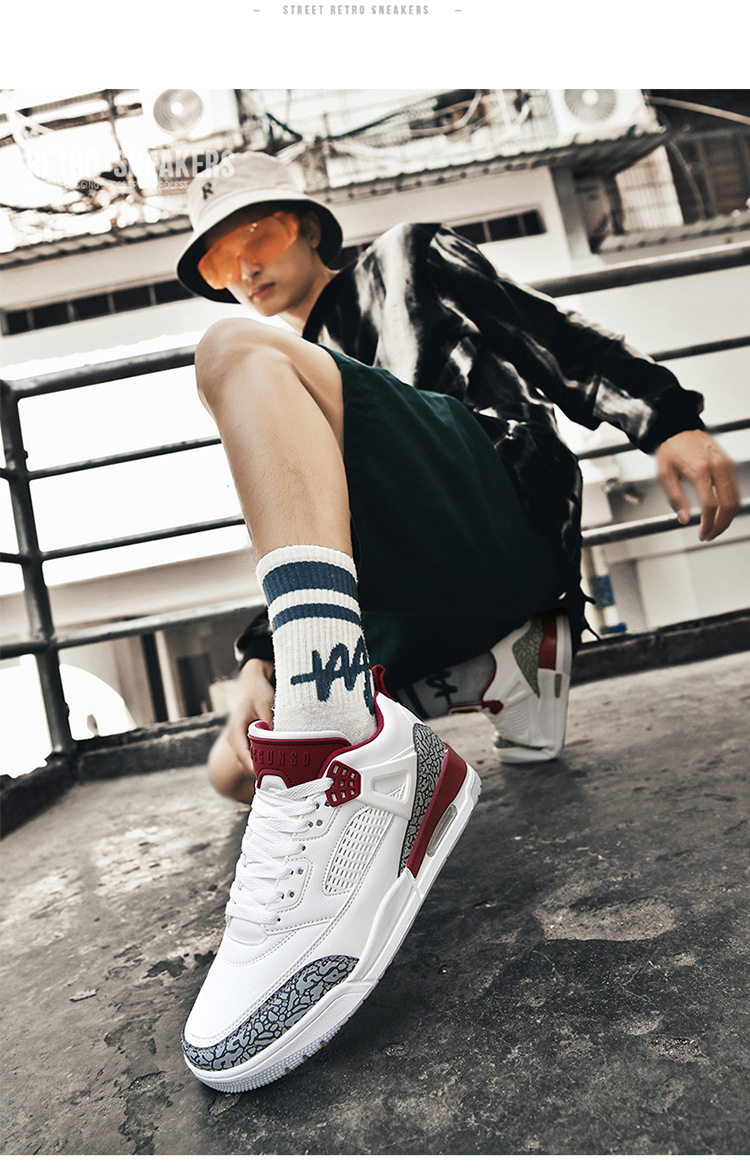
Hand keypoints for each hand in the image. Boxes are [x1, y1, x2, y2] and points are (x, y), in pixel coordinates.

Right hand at [207, 658, 274, 801]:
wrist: (251, 682)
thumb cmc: (257, 692)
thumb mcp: (265, 704)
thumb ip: (269, 723)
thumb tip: (278, 740)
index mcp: (236, 730)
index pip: (242, 755)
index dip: (254, 769)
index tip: (267, 779)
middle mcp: (234, 738)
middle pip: (246, 762)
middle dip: (261, 772)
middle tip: (281, 782)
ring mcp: (238, 740)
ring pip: (250, 759)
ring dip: (263, 766)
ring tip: (283, 775)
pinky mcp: (245, 740)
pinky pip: (252, 754)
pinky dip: (263, 759)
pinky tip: (280, 763)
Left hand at [656, 430, 737, 540]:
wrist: (679, 428)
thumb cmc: (670, 449)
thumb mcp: (665, 474)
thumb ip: (675, 498)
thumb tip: (684, 519)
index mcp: (700, 470)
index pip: (710, 505)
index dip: (708, 524)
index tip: (702, 534)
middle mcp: (718, 467)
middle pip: (729, 505)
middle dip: (721, 525)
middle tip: (709, 535)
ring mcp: (726, 465)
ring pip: (735, 499)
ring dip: (727, 518)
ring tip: (714, 528)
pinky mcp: (729, 464)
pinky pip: (734, 490)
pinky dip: (729, 505)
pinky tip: (719, 514)